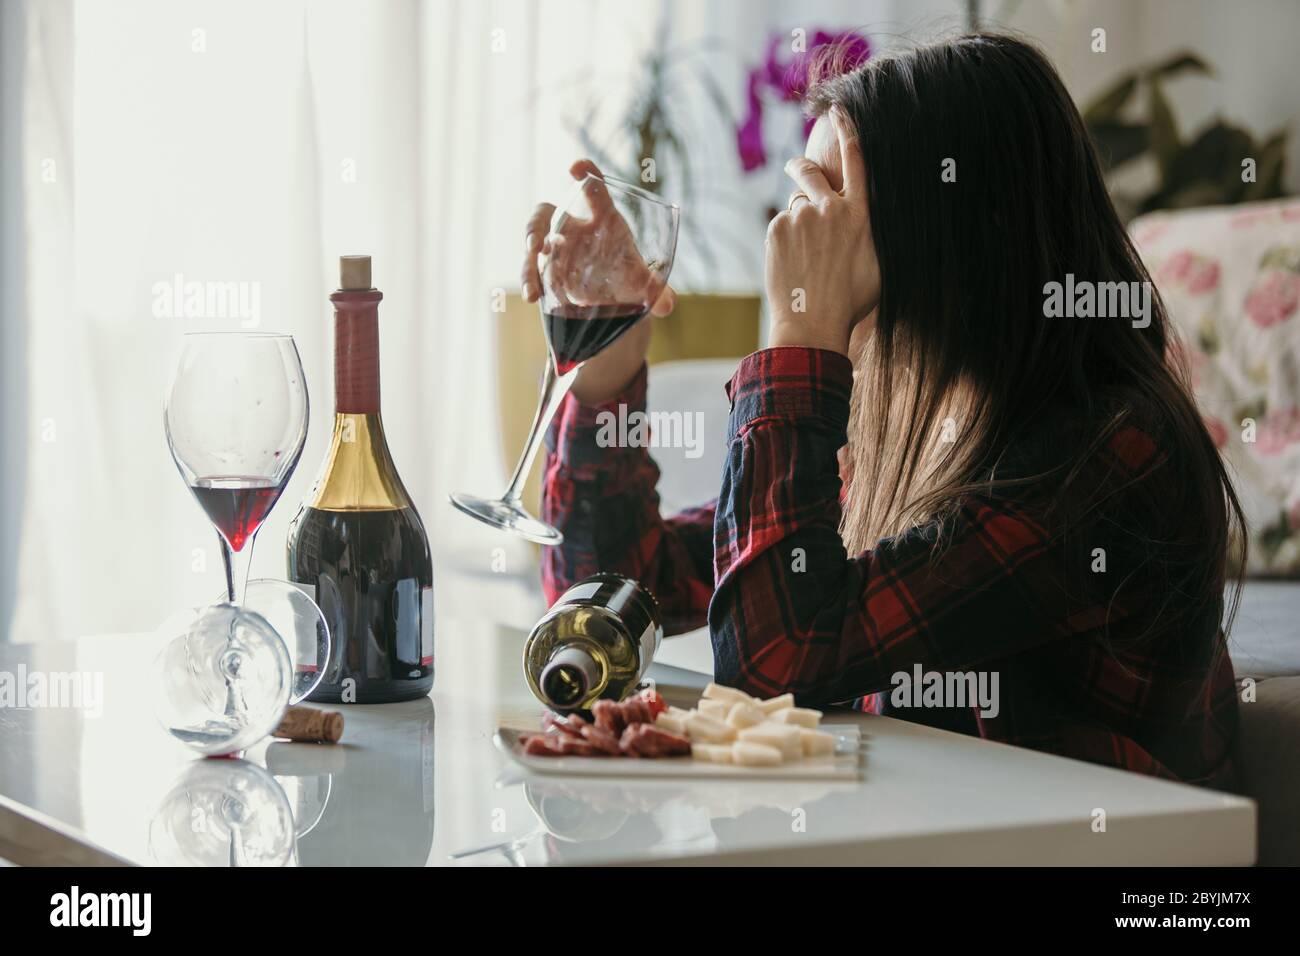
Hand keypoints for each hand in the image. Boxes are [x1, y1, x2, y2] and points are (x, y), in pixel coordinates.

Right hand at [521, 159, 675, 403]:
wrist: (613, 297)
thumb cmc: (627, 276)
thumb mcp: (642, 284)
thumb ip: (657, 292)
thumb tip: (668, 305)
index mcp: (603, 219)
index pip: (594, 190)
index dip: (586, 174)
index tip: (576, 167)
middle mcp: (574, 227)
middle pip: (547, 213)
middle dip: (535, 226)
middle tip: (533, 245)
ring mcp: (555, 247)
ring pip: (533, 241)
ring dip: (527, 262)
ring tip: (531, 289)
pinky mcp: (545, 268)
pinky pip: (531, 269)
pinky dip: (529, 281)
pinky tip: (531, 297)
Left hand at [765, 108, 879, 354]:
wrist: (813, 322)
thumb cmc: (849, 303)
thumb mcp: (877, 266)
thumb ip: (870, 236)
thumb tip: (865, 225)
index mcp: (860, 214)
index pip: (855, 160)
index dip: (846, 131)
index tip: (837, 111)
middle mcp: (831, 208)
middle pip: (811, 171)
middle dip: (801, 166)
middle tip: (795, 167)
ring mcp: (802, 217)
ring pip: (794, 207)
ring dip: (796, 222)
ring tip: (802, 256)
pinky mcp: (777, 229)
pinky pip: (779, 226)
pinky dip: (783, 240)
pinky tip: (790, 264)